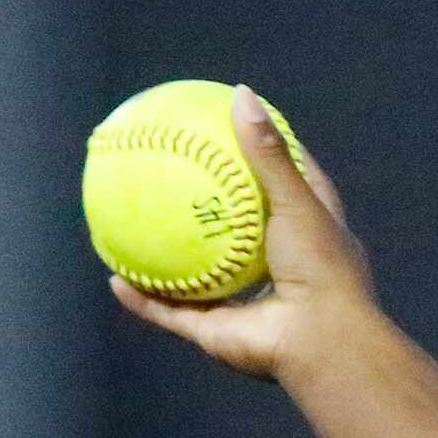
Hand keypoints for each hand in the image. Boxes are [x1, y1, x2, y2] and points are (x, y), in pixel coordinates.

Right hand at [107, 84, 376, 384]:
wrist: (322, 343)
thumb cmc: (322, 271)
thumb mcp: (298, 202)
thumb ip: (268, 154)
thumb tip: (240, 94)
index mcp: (312, 240)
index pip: (296, 190)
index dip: (272, 160)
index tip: (245, 130)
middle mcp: (281, 272)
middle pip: (239, 235)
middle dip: (211, 211)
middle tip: (177, 176)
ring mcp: (249, 305)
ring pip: (199, 279)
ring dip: (168, 260)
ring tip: (134, 230)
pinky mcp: (221, 334)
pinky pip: (172, 314)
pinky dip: (144, 300)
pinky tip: (114, 277)